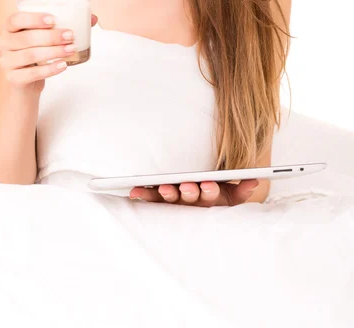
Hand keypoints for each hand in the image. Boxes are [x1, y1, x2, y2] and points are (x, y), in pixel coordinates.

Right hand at [0, 11, 97, 89]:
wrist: (26, 83)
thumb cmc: (37, 54)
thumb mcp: (46, 39)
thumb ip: (66, 26)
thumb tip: (93, 18)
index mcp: (10, 28)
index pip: (15, 19)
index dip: (33, 19)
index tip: (53, 20)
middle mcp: (3, 43)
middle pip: (26, 38)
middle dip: (51, 36)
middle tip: (70, 36)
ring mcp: (6, 62)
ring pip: (30, 55)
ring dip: (53, 52)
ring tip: (71, 50)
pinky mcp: (12, 79)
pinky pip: (31, 74)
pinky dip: (49, 69)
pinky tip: (63, 66)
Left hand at [129, 179, 258, 206]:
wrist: (199, 210)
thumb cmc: (216, 197)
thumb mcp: (231, 195)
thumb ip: (242, 188)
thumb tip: (255, 180)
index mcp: (210, 199)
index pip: (211, 195)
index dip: (210, 190)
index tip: (208, 184)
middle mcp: (192, 203)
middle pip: (190, 198)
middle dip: (189, 192)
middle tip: (186, 186)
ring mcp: (176, 203)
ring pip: (170, 199)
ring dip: (166, 194)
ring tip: (164, 188)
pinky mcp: (160, 201)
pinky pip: (151, 198)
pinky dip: (143, 195)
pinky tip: (134, 192)